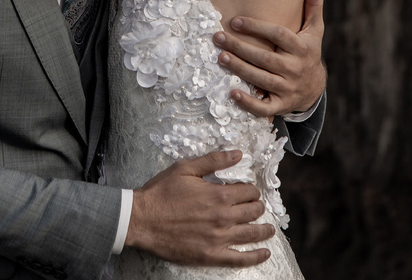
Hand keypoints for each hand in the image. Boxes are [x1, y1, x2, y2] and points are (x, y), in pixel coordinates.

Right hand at [126, 151, 273, 266]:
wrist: (142, 220)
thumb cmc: (161, 193)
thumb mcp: (185, 168)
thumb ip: (213, 160)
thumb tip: (238, 154)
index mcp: (218, 195)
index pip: (248, 191)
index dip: (250, 190)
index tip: (248, 191)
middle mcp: (223, 217)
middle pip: (253, 211)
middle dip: (257, 207)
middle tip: (256, 206)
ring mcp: (219, 238)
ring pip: (252, 233)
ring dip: (264, 230)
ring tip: (269, 229)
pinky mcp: (211, 255)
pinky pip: (240, 258)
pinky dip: (256, 257)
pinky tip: (265, 253)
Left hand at [215, 0, 326, 116]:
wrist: (315, 87)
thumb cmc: (308, 51)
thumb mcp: (314, 30)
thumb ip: (313, 4)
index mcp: (302, 48)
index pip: (278, 35)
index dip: (257, 27)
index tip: (235, 21)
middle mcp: (295, 68)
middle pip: (265, 58)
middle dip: (240, 48)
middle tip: (218, 38)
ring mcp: (288, 88)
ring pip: (261, 79)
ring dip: (240, 69)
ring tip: (220, 58)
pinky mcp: (280, 105)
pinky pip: (264, 107)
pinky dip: (248, 102)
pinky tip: (232, 92)